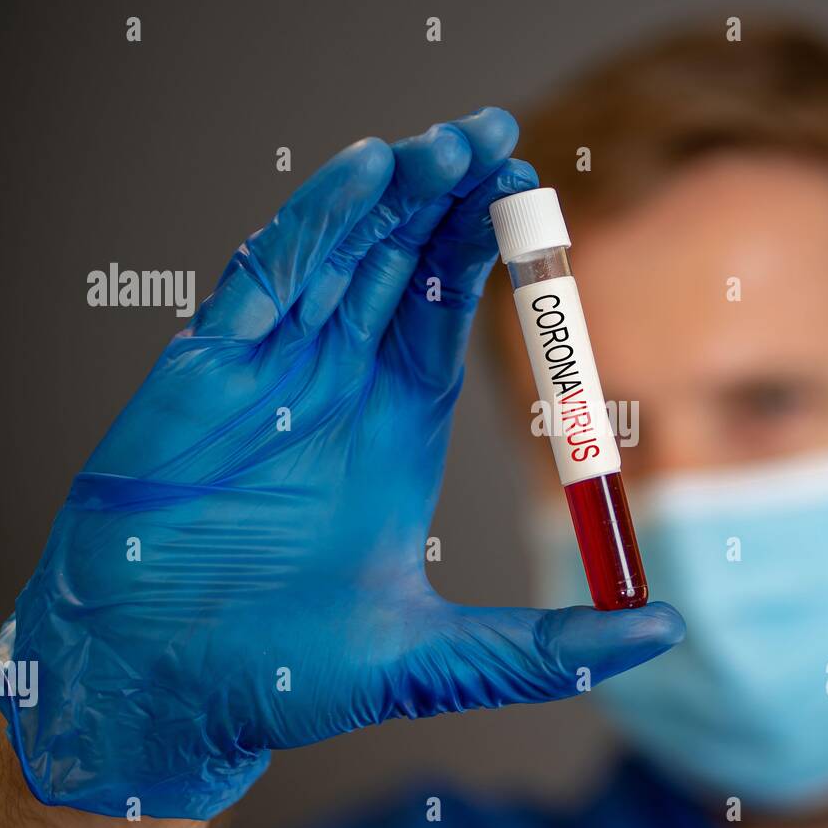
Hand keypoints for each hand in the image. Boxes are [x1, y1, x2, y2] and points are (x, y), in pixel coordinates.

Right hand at [0, 108, 682, 819]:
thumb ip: (547, 646)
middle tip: (500, 139)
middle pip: (400, 264)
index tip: (534, 197)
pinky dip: (316, 223)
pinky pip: (266, 276)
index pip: (447, 312)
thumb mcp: (437, 661)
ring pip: (340, 253)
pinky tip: (367, 175)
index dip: (487, 251)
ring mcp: (272, 368)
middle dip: (448, 199)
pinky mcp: (208, 368)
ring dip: (394, 193)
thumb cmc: (282, 675)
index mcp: (393, 428)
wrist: (163, 688)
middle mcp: (337, 385)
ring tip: (452, 142)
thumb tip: (665, 634)